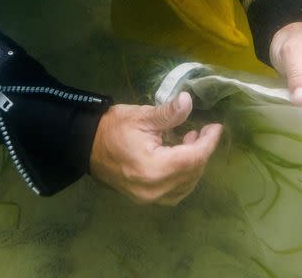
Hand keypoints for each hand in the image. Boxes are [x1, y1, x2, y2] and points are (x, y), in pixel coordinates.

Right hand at [89, 92, 222, 204]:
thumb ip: (168, 112)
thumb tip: (188, 101)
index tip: (216, 127)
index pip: (192, 159)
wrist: (86, 146)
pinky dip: (183, 177)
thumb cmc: (113, 128)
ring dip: (194, 164)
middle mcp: (153, 190)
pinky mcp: (145, 199)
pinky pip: (174, 192)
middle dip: (202, 151)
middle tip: (204, 130)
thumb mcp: (141, 116)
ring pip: (186, 185)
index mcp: (152, 169)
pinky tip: (180, 158)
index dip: (208, 142)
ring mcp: (148, 198)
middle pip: (192, 173)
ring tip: (191, 141)